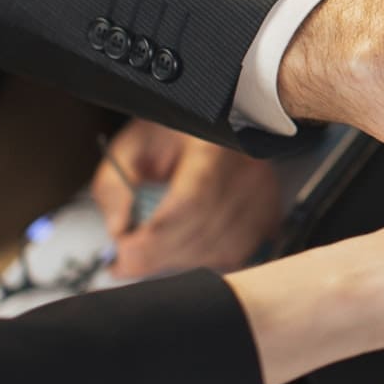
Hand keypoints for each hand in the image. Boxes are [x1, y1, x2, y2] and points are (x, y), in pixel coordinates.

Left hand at [91, 119, 282, 277]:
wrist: (212, 122)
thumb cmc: (171, 134)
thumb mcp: (130, 147)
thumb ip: (114, 186)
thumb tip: (119, 230)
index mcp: (212, 147)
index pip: (190, 204)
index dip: (156, 239)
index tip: (122, 256)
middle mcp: (247, 172)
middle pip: (204, 233)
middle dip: (159, 256)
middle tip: (126, 261)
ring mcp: (263, 196)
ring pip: (221, 250)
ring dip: (180, 261)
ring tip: (153, 252)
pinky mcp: (268, 214)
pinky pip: (237, 255)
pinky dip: (205, 260)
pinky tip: (185, 250)